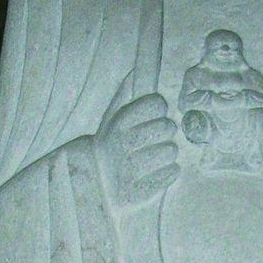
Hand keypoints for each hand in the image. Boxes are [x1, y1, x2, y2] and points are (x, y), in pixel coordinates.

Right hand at [96, 90, 178, 209]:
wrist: (91, 186)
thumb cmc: (107, 148)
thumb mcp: (109, 121)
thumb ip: (123, 97)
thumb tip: (135, 71)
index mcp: (118, 124)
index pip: (154, 103)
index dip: (159, 107)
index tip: (156, 114)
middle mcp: (123, 145)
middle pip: (166, 127)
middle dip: (167, 130)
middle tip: (160, 136)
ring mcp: (130, 170)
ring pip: (171, 151)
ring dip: (169, 152)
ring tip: (159, 155)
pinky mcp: (138, 192)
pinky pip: (171, 174)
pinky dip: (171, 171)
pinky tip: (161, 170)